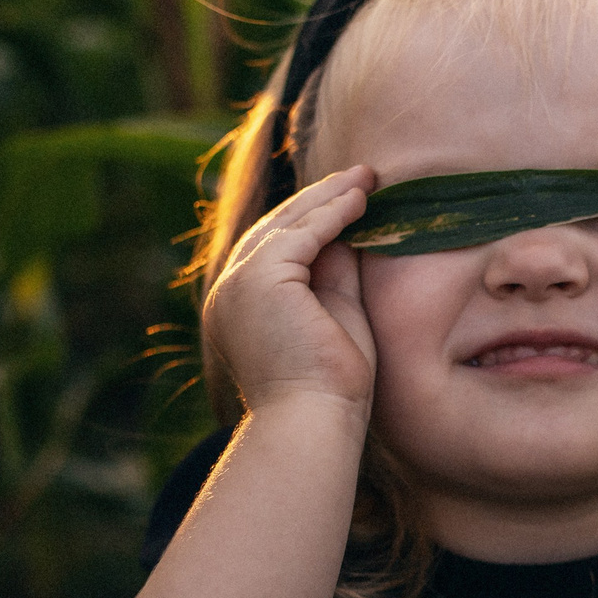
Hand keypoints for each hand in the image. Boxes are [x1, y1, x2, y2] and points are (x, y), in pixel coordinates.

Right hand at [203, 166, 378, 414]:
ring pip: (286, 224)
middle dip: (322, 199)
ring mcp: (239, 283)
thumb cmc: (331, 387)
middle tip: (363, 176)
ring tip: (367, 179)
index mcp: (241, 306)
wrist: (314, 421)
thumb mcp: (334, 316)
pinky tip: (360, 199)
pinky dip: (332, 213)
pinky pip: (300, 233)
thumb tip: (348, 231)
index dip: (315, 220)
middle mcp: (230, 291)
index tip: (353, 201)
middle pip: (277, 228)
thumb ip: (335, 274)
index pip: (277, 248)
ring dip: (329, 197)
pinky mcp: (259, 279)